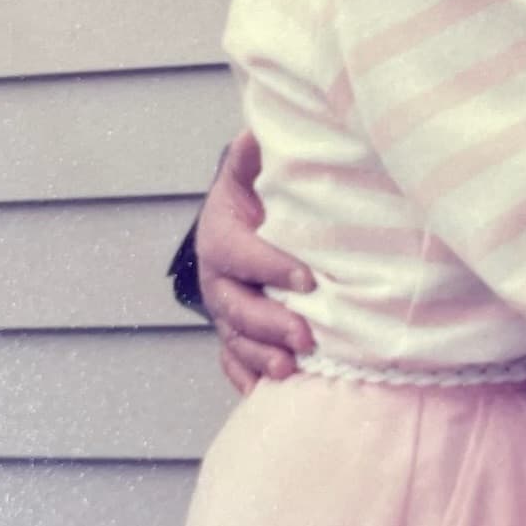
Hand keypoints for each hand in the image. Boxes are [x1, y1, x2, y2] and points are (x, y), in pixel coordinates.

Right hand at [198, 130, 315, 393]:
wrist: (237, 223)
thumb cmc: (254, 197)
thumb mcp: (249, 171)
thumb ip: (251, 157)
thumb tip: (254, 132)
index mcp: (221, 237)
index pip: (242, 255)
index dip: (271, 267)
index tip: (307, 278)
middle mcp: (218, 279)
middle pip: (236, 307)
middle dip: (269, 323)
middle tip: (305, 336)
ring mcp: (225, 310)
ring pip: (235, 340)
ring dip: (260, 357)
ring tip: (289, 371)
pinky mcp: (234, 334)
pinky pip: (233, 362)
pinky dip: (246, 378)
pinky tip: (264, 393)